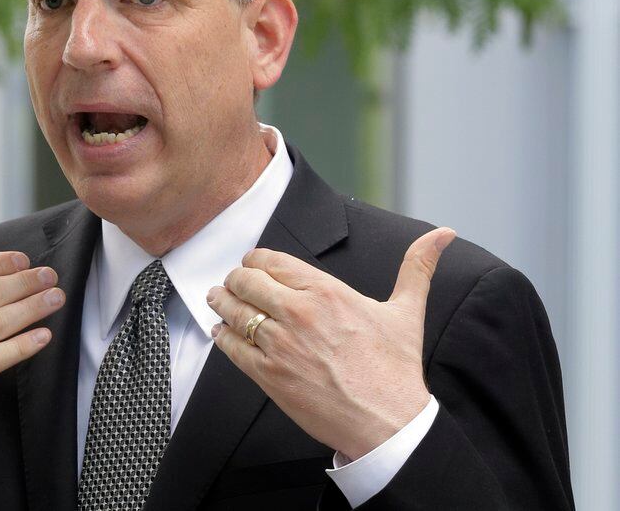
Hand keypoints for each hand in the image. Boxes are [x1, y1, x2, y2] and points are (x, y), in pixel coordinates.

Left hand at [207, 226, 455, 460]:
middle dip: (235, 279)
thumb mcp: (407, 312)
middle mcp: (298, 312)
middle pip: (245, 281)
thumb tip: (441, 234)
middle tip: (231, 283)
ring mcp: (280, 344)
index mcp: (326, 292)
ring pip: (234, 311)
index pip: (271, 261)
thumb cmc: (395, 370)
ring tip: (217, 299)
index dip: (256, 261)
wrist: (387, 424)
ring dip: (221, 302)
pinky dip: (222, 337)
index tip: (253, 265)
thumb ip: (417, 267)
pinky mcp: (268, 374)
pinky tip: (221, 333)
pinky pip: (231, 347)